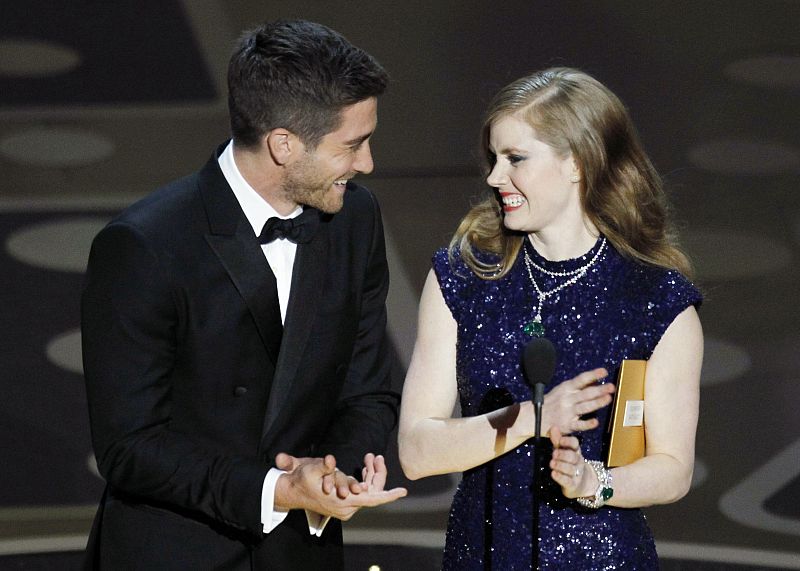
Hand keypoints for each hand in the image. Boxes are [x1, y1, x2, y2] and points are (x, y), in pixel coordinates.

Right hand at [274, 452, 406, 520]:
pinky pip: (361, 492)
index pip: (372, 499)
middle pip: (371, 491)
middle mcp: (347, 508)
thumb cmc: (302, 480)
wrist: (290, 492)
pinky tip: (364, 467)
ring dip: (370, 475)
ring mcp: (346, 507)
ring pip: (367, 490)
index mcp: (342, 502)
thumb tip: (330, 460)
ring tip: (369, 458)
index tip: (403, 491)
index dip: (388, 495)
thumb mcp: (310, 470)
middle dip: (376, 473)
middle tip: (374, 456)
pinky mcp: (344, 504)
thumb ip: (323, 466)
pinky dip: (364, 479)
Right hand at [541, 367, 613, 435]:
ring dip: (597, 403)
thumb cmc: (551, 402)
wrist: (534, 417)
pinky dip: (587, 424)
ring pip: (584, 407)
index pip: (581, 380)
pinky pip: (578, 425)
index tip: (604, 372)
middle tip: (612, 387)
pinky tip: (596, 422)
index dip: (592, 375)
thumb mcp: (561, 390)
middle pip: (585, 393)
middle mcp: (567, 399)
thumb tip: (594, 380)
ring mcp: (567, 412)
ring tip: (608, 399)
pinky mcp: (567, 425)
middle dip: (599, 390)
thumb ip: (577, 386)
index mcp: (566, 389)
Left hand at [549, 426, 596, 498]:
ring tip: (552, 463)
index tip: (560, 441)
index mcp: (575, 451)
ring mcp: (577, 474)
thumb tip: (553, 427)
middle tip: (554, 454)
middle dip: (563, 455)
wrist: (580, 484)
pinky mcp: (573, 485)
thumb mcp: (563, 451)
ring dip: (560, 465)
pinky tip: (554, 474)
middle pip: (573, 457)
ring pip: (570, 469)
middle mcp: (578, 462)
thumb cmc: (568, 463)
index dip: (568, 442)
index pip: (575, 444)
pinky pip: (567, 481)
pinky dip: (560, 477)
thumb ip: (557, 440)